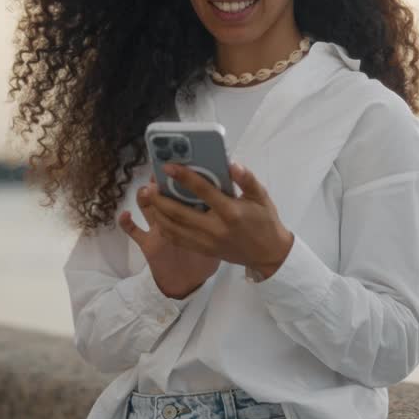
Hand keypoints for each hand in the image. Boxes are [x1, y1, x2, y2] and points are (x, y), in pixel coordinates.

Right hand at [120, 178, 219, 298]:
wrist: (191, 279)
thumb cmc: (206, 256)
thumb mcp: (213, 237)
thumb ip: (218, 220)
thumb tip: (219, 198)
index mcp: (191, 214)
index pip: (185, 193)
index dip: (182, 180)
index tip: (182, 168)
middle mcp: (172, 218)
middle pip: (165, 195)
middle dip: (161, 184)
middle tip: (161, 173)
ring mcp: (157, 229)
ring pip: (148, 209)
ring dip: (145, 199)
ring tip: (146, 191)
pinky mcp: (148, 244)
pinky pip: (134, 232)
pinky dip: (127, 223)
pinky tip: (125, 215)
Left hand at [142, 162, 294, 278]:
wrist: (269, 254)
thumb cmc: (265, 221)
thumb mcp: (261, 196)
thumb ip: (246, 179)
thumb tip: (231, 164)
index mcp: (231, 212)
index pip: (203, 191)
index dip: (184, 177)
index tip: (168, 166)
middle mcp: (216, 229)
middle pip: (180, 213)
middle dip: (161, 199)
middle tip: (148, 186)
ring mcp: (208, 242)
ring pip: (174, 228)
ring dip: (158, 213)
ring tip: (150, 198)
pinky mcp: (203, 250)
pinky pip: (178, 240)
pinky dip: (165, 228)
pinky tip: (159, 216)